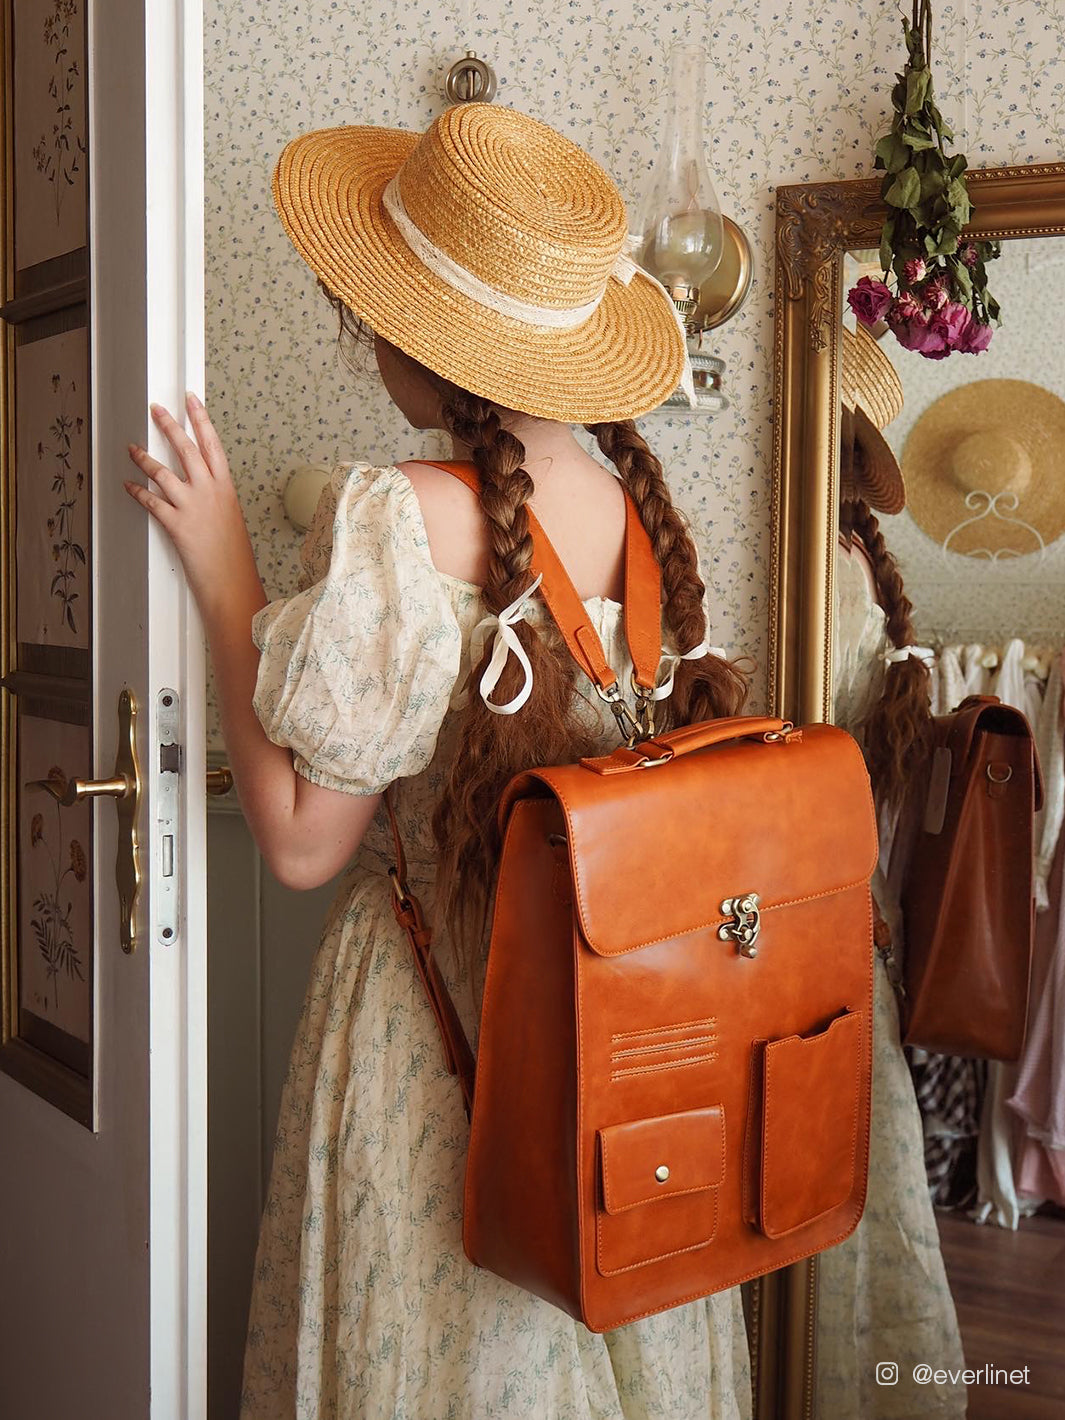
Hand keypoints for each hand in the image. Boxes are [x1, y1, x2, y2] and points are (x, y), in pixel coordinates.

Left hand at [125, 393, 258, 615]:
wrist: (232, 582)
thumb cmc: (233, 556)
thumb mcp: (230, 519)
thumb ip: (215, 498)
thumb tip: (203, 488)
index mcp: (225, 488)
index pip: (212, 444)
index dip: (201, 419)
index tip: (192, 400)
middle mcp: (210, 492)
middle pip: (187, 449)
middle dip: (169, 425)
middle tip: (156, 409)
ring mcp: (193, 507)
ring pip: (163, 473)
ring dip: (144, 459)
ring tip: (132, 448)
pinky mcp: (177, 525)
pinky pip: (151, 502)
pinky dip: (137, 492)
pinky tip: (128, 485)